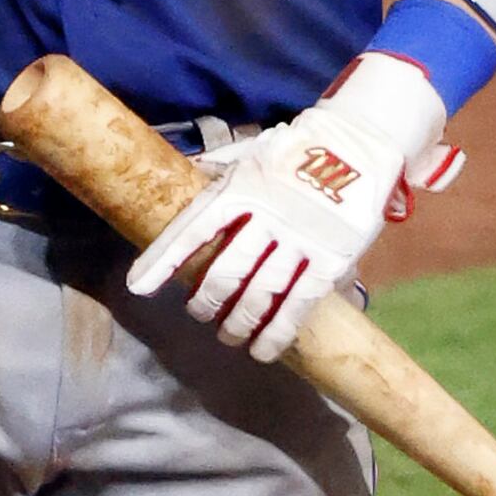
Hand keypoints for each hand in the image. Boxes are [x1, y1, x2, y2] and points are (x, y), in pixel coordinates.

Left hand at [125, 55, 455, 363]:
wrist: (357, 145)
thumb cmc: (294, 151)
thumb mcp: (251, 153)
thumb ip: (219, 168)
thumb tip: (186, 169)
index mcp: (239, 189)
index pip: (192, 230)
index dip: (164, 261)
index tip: (138, 287)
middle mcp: (265, 217)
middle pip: (226, 270)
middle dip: (207, 299)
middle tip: (197, 313)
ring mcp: (299, 240)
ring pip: (260, 293)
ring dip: (238, 321)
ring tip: (227, 336)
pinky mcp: (330, 260)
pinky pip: (298, 304)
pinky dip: (278, 331)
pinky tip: (263, 349)